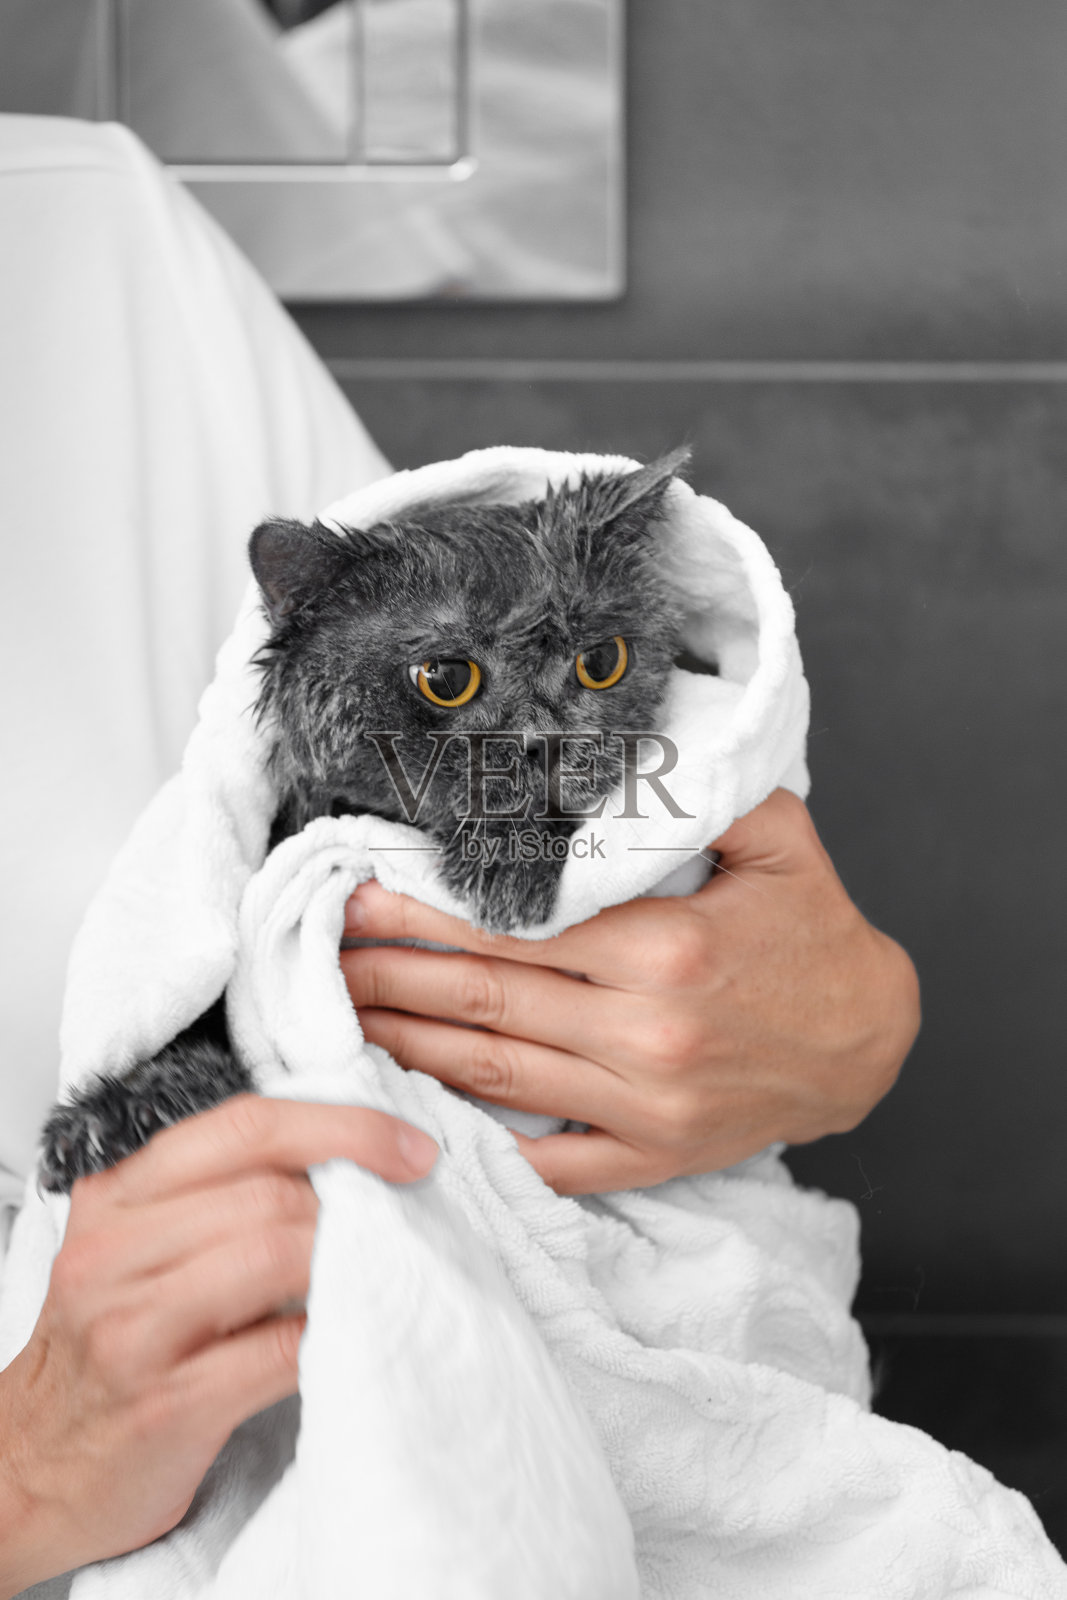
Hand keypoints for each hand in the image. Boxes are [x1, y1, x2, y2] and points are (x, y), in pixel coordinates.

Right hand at [0, 1096, 436, 1596]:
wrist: (27, 1471)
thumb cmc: (104, 1349)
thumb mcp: (136, 1249)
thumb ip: (214, 1196)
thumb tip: (347, 1161)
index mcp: (116, 1197)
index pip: (245, 1125)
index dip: (343, 1126)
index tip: (409, 1147)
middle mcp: (113, 1252)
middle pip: (270, 1192)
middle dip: (349, 1204)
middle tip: (388, 1223)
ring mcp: (134, 1330)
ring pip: (277, 1256)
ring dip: (342, 1264)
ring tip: (360, 1275)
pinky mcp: (167, 1404)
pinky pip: (280, 1350)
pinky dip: (329, 1335)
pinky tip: (339, 1336)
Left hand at [340, 789, 918, 1195]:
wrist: (869, 1043)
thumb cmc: (813, 933)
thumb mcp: (777, 839)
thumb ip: (698, 789)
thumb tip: (621, 742)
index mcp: (666, 947)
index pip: (513, 926)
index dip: (425, 911)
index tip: (360, 893)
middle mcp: (647, 1033)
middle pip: (483, 999)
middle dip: (389, 972)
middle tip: (318, 953)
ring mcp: (644, 1104)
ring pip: (492, 1073)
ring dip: (404, 1043)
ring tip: (337, 1016)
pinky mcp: (647, 1156)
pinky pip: (542, 1158)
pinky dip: (470, 1140)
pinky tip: (409, 1109)